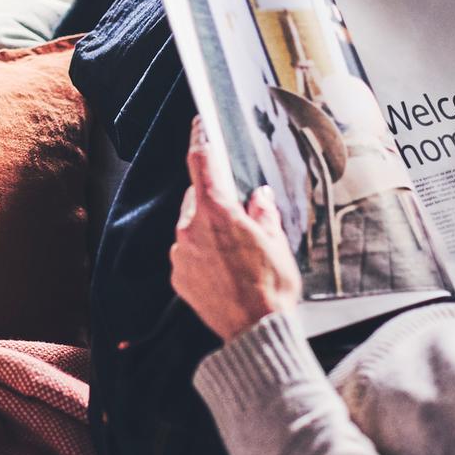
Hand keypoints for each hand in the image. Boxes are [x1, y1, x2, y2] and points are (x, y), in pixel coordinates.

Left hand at [169, 117, 302, 340]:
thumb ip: (263, 213)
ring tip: (236, 253)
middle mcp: (190, 228)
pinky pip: (187, 252)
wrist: (254, 331)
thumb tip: (258, 196)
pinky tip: (224, 270)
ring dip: (209, 230)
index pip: (202, 162)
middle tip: (240, 218)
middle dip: (216, 201)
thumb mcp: (277, 243)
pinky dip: (202, 253)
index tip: (200, 124)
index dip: (201, 139)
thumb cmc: (271, 287)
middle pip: (198, 198)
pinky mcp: (177, 274)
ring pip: (191, 226)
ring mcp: (180, 253)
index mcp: (217, 212)